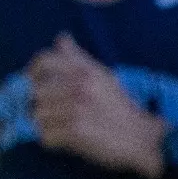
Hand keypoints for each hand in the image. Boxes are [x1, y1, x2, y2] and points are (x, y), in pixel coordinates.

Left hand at [30, 33, 162, 175]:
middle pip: (35, 92)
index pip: (45, 61)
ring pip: (37, 116)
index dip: (32, 72)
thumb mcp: (103, 77)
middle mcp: (79, 86)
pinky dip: (52, 141)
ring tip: (63, 128)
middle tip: (53, 113)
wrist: (145, 140)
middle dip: (40, 105)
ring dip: (46, 125)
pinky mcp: (75, 131)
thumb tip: (61, 37)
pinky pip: (45, 136)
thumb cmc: (121, 108)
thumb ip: (78, 57)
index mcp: (85, 71)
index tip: (32, 82)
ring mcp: (76, 108)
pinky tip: (66, 140)